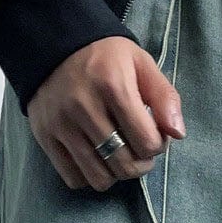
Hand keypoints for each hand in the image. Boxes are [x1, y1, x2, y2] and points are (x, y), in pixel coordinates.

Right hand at [27, 37, 184, 190]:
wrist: (55, 44)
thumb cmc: (106, 57)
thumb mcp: (141, 64)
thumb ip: (165, 97)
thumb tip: (177, 134)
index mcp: (113, 86)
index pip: (147, 143)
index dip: (158, 145)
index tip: (153, 133)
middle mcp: (83, 107)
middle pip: (125, 166)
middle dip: (140, 164)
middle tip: (138, 148)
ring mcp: (60, 124)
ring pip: (99, 178)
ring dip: (115, 173)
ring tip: (117, 154)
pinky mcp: (44, 136)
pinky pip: (73, 178)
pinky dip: (89, 176)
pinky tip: (95, 158)